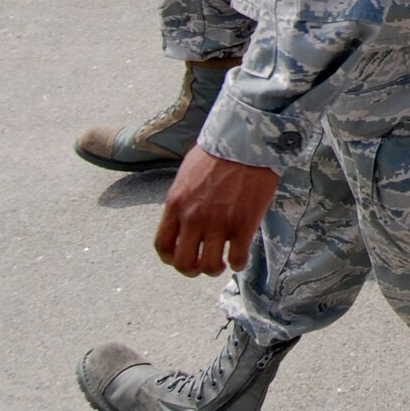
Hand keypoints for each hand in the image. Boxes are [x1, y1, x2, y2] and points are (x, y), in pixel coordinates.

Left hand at [154, 147, 279, 275]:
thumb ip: (182, 199)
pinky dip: (238, 263)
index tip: (181, 257)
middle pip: (183, 263)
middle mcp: (193, 218)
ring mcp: (219, 223)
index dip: (170, 258)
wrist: (246, 141)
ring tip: (223, 262)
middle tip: (202, 264)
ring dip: (215, 269)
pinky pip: (238, 259)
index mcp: (176, 204)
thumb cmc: (218, 152)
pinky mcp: (243, 225)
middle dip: (192, 269)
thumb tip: (182, 216)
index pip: (163, 245)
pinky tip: (241, 257)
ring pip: (210, 266)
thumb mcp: (186, 174)